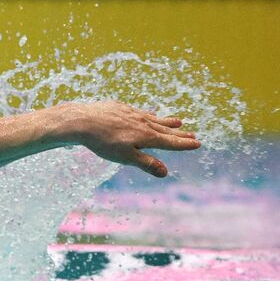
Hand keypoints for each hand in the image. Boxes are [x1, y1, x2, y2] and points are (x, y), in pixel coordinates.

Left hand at [60, 101, 200, 177]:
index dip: (183, 144)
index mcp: (147, 136)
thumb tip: (165, 173)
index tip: (197, 144)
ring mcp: (132, 113)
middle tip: (193, 136)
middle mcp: (143, 122)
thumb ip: (146, 163)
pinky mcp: (120, 108)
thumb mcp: (125, 157)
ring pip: (154, 119)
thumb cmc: (103, 142)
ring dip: (167, 122)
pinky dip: (149, 115)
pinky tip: (150, 115)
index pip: (170, 142)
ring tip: (178, 122)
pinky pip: (140, 112)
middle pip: (165, 130)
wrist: (83, 121)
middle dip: (179, 134)